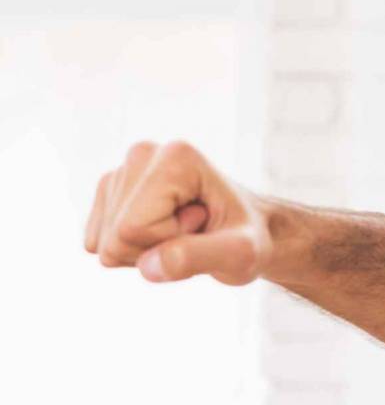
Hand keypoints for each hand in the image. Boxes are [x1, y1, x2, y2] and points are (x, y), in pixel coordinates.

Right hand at [83, 141, 269, 284]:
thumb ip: (199, 257)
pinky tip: (162, 231)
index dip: (168, 240)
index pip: (133, 229)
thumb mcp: (240, 254)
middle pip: (114, 238)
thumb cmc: (250, 240)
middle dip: (154, 248)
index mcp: (176, 157)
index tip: (203, 223)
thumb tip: (148, 266)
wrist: (249, 230)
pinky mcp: (110, 191)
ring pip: (103, 244)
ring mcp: (122, 171)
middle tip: (195, 230)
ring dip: (145, 250)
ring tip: (183, 230)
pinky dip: (130, 249)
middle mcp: (143, 153)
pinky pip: (97, 244)